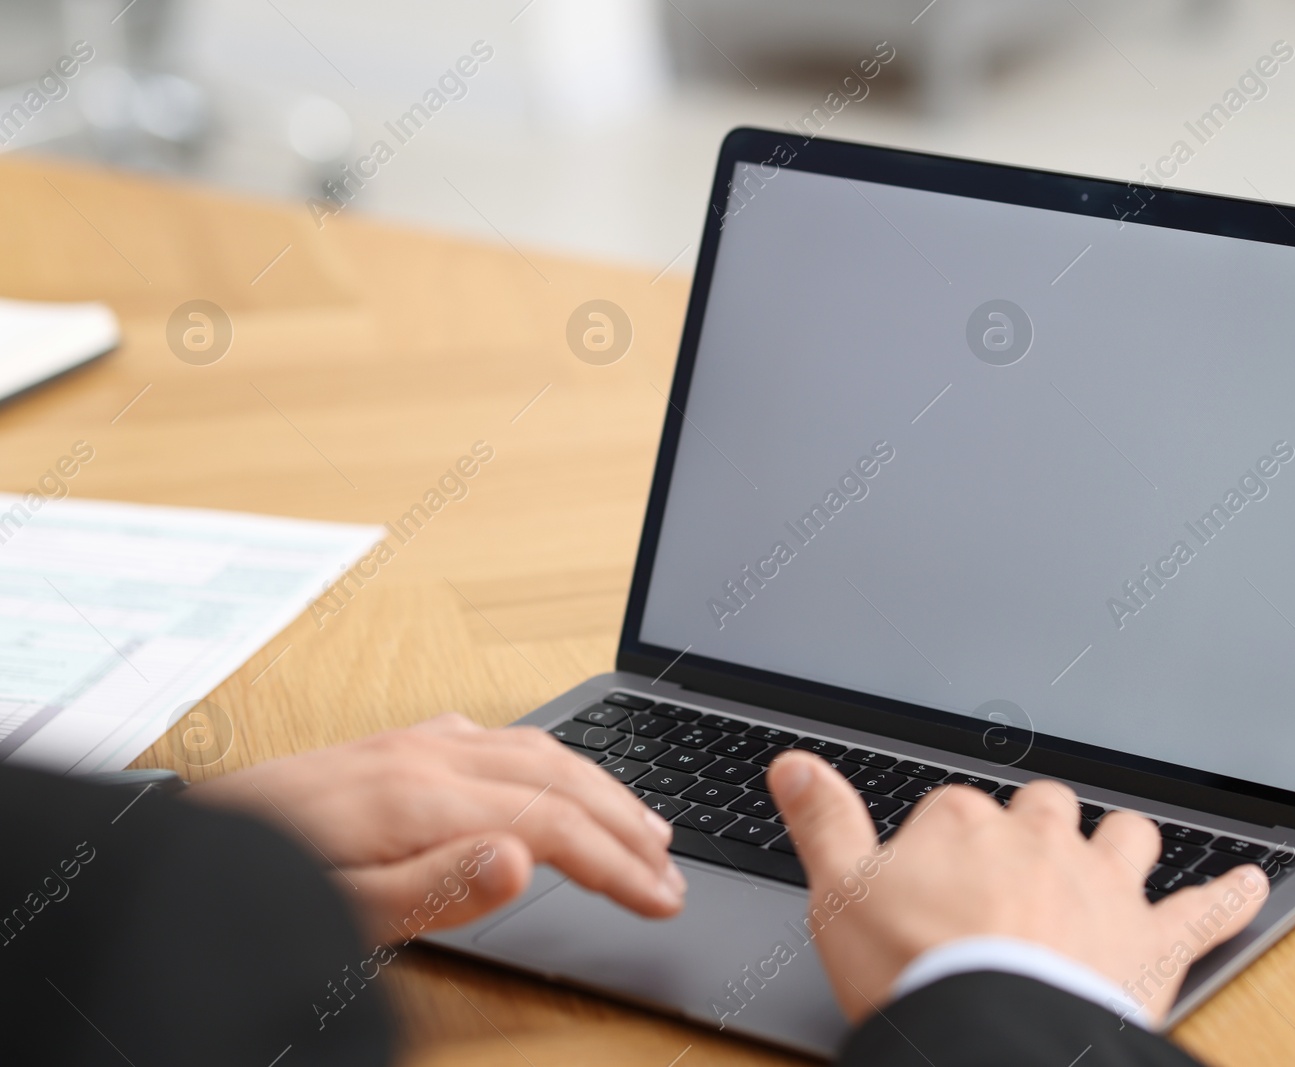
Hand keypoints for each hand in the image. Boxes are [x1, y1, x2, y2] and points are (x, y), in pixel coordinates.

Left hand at [188, 713, 683, 937]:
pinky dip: (550, 760)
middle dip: (626, 823)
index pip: (551, 824)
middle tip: (673, 872)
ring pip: (535, 749)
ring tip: (645, 824)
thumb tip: (525, 856)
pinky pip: (498, 738)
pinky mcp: (394, 747)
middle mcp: (424, 755)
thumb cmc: (254, 890)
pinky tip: (553, 778)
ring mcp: (410, 743)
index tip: (663, 899)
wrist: (175, 853)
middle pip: (557, 777)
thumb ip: (434, 886)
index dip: (617, 864)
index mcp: (419, 795)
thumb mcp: (338, 913)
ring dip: (601, 785)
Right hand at [768, 751, 1266, 1023]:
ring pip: (1124, 837)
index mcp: (963, 825)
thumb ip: (822, 821)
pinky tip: (1250, 882)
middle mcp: (1039, 839)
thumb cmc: (914, 970)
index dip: (943, 840)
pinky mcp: (1152, 940)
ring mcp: (1101, 885)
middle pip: (1043, 808)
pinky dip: (1231, 895)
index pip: (952, 808)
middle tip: (1022, 859)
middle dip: (1037, 826)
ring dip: (1122, 841)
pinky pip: (1207, 908)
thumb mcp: (838, 893)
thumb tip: (793, 765)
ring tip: (1120, 850)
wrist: (990, 1033)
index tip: (931, 869)